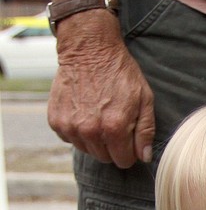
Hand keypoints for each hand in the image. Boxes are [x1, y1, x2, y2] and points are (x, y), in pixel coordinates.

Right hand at [49, 16, 154, 166]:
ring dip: (93, 138)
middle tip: (112, 121)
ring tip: (97, 114)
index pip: (124, 161)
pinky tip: (83, 111)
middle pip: (105, 158)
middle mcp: (90, 131)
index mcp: (114, 128)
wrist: (88, 48)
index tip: (127, 136)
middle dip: (112, 145)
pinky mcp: (56, 120)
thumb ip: (146, 131)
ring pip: (87, 150)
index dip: (128, 150)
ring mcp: (70, 126)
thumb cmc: (119, 72)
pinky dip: (76, 129)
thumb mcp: (144, 98)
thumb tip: (144, 157)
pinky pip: (69, 138)